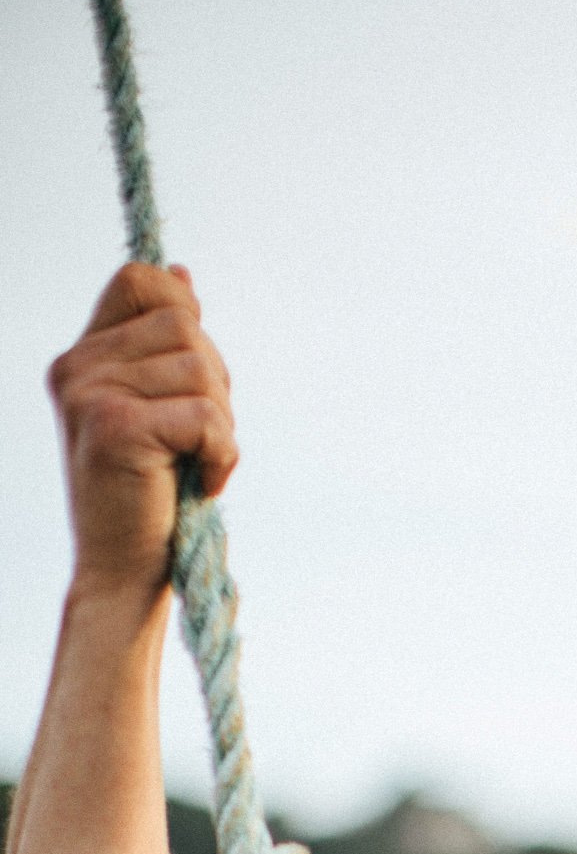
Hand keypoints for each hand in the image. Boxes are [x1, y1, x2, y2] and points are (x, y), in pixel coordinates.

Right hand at [49, 262, 236, 605]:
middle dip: (216, 381)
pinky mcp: (115, 428)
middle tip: (203, 439)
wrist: (121, 575)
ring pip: (199, 366)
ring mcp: (91, 395)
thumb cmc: (147, 500)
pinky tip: (205, 483)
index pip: (139, 281)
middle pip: (183, 324)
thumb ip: (161, 349)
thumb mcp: (154, 411)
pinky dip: (222, 453)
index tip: (195, 375)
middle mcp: (77, 369)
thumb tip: (183, 277)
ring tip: (200, 462)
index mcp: (82, 358)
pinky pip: (204, 415)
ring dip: (222, 421)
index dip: (184, 310)